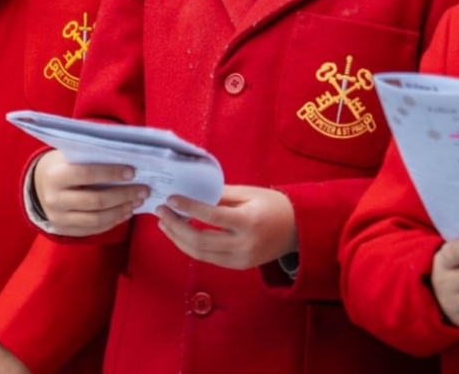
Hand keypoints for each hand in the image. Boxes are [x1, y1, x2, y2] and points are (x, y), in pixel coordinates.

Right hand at [32, 150, 146, 236]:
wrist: (39, 186)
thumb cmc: (61, 166)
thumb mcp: (68, 156)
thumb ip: (91, 157)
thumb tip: (127, 157)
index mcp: (54, 176)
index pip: (86, 174)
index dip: (111, 173)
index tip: (132, 172)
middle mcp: (54, 200)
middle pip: (96, 201)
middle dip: (123, 195)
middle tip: (143, 190)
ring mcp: (58, 218)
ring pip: (97, 219)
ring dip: (122, 210)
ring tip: (137, 201)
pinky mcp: (65, 231)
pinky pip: (94, 229)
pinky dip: (114, 221)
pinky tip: (126, 212)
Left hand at [157, 185, 297, 270]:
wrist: (298, 231)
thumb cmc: (273, 206)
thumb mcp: (249, 193)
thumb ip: (220, 194)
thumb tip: (192, 193)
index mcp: (248, 223)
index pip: (211, 217)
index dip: (188, 208)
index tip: (171, 199)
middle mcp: (243, 245)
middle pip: (200, 241)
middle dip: (175, 226)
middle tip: (161, 211)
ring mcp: (240, 259)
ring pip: (200, 254)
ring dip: (178, 239)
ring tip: (164, 223)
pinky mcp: (238, 266)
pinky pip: (209, 258)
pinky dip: (190, 247)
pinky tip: (179, 234)